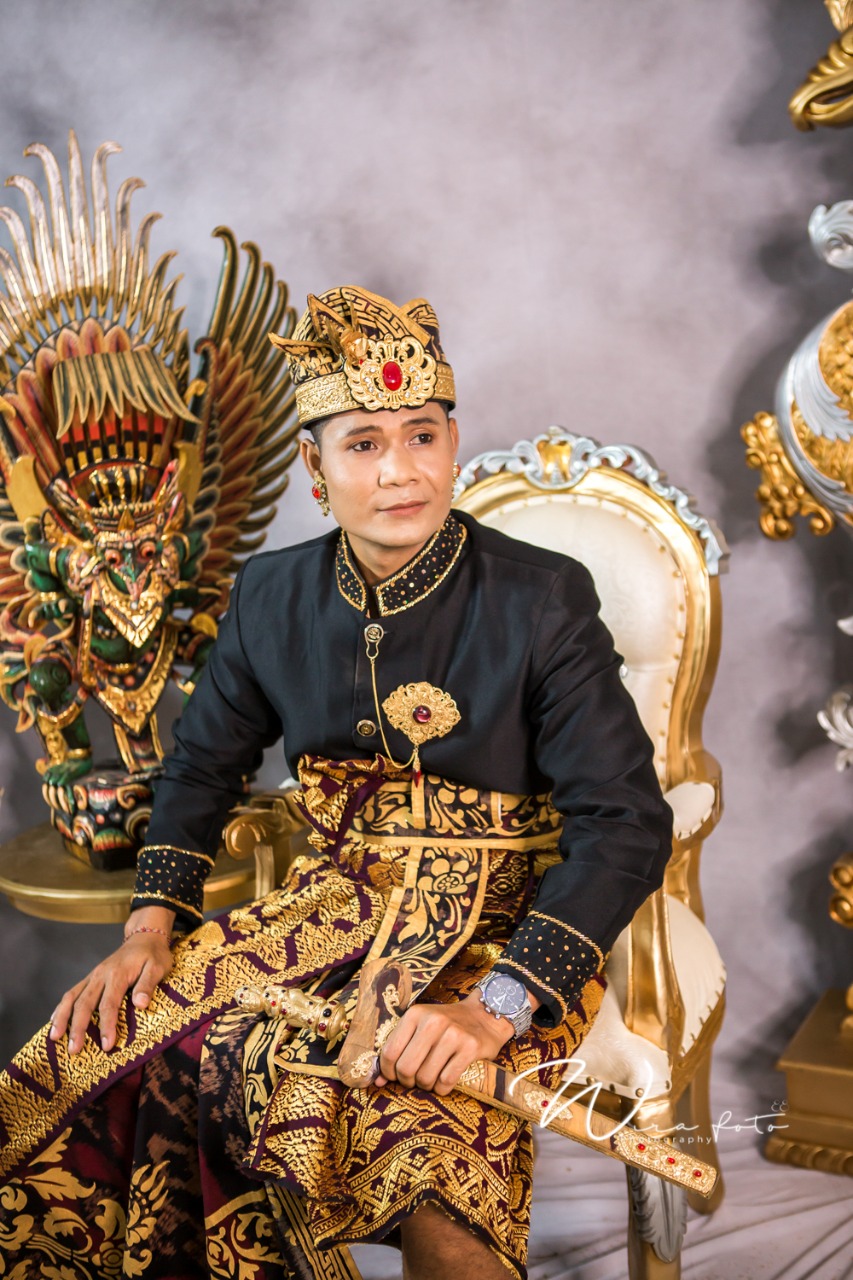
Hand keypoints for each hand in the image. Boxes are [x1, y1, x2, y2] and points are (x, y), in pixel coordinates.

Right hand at [49, 909, 174, 1054]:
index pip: (109, 1004)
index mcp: (118, 974)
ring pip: (72, 997)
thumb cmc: (153, 955)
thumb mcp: (158, 967)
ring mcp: (93, 976)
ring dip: (62, 1018)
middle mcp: (101, 975)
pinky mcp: (90, 978)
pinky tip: (54, 1021)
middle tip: (73, 1050)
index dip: (107, 1026)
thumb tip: (140, 1004)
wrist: (144, 937)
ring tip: (54, 1038)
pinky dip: (61, 1007)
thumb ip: (148, 985)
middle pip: (84, 1003)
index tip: (107, 1046)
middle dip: (78, 1028)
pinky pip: (71, 992)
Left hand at [375, 990, 517, 1096]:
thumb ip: (399, 1049)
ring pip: (426, 1077)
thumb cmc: (447, 1026)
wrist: (485, 1015)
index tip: (395, 1076)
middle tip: (414, 1080)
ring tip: (431, 1079)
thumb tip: (377, 1080)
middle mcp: (433, 1022)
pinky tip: (444, 1083)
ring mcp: (453, 1034)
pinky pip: (446, 1081)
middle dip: (407, 1081)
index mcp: (415, 1014)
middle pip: (406, 1068)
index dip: (388, 1072)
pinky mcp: (470, 1048)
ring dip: (426, 1086)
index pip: (390, 1052)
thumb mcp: (421, 1027)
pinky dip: (442, 1089)